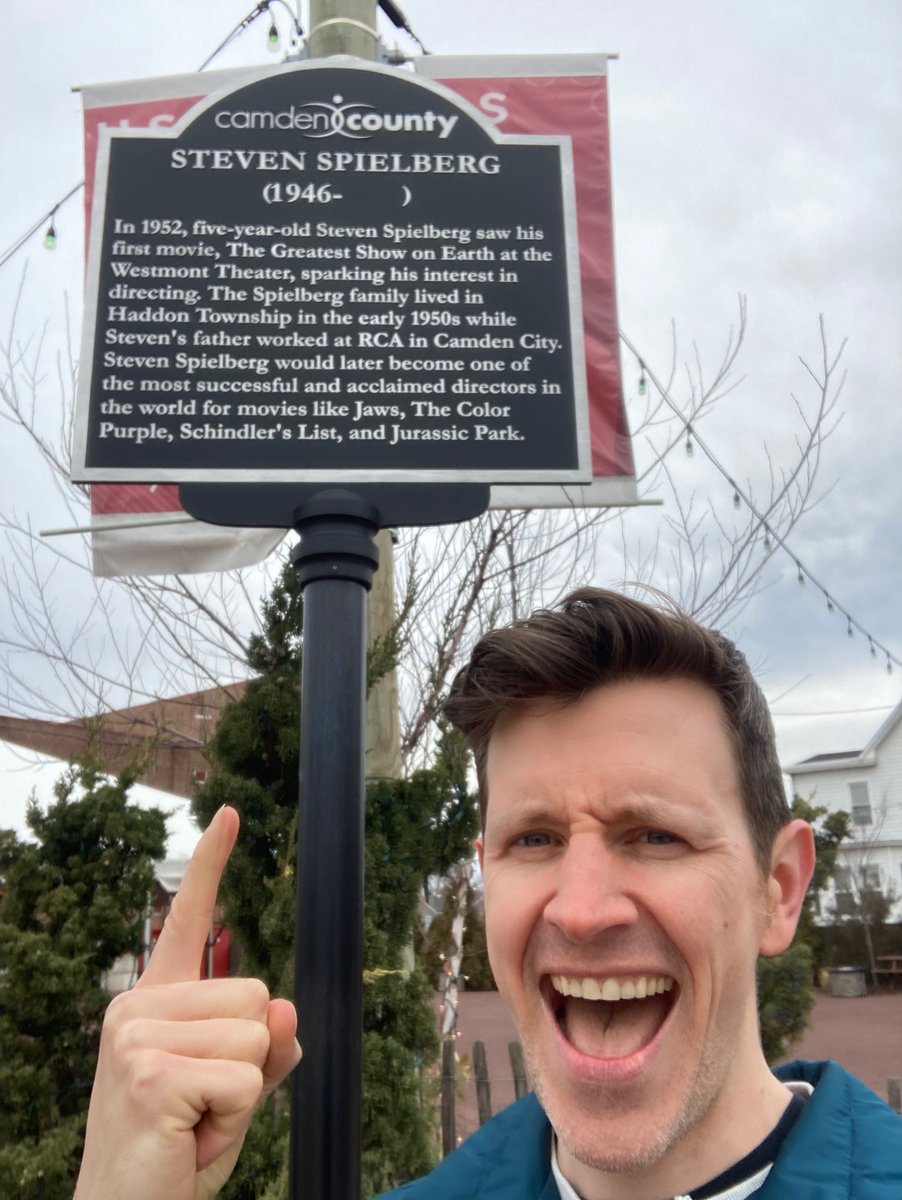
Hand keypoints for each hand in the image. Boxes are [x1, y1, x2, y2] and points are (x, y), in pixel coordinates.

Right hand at [74, 806, 301, 1199]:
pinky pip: (248, 1077)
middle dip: (248, 1062)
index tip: (231, 814)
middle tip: (201, 1109)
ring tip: (194, 1124)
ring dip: (242, 1093)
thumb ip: (263, 1046)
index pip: (188, 921)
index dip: (211, 865)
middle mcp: (137, 1006)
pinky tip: (189, 1136)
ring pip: (257, 1035)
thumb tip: (283, 1008)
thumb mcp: (233, 1090)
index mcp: (154, 1002)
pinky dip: (235, 1118)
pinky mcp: (151, 1072)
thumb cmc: (176, 1153)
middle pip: (257, 996)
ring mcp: (138, 1036)